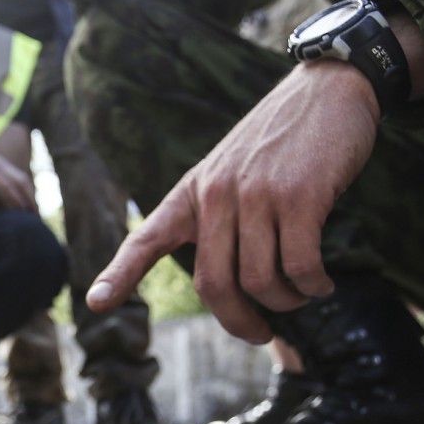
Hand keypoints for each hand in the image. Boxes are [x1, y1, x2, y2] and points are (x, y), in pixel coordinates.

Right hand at [0, 136, 36, 210]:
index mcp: (2, 167)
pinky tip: (19, 206)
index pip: (21, 181)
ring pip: (19, 182)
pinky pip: (5, 184)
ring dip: (27, 198)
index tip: (33, 210)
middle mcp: (3, 165)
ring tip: (31, 214)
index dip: (29, 194)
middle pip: (24, 181)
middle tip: (37, 216)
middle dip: (32, 198)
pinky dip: (14, 195)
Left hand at [86, 61, 381, 342]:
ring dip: (285, 302)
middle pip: (215, 285)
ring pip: (260, 281)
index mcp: (192, 193)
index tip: (95, 302)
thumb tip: (235, 287)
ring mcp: (255, 195)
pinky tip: (321, 284)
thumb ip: (221, 219)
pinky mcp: (298, 196)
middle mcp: (215, 195)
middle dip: (241, 322)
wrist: (327, 89)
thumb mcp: (231, 172)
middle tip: (262, 334)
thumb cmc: (283, 142)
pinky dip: (312, 286)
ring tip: (302, 294)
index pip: (146, 238)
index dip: (119, 274)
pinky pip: (299, 265)